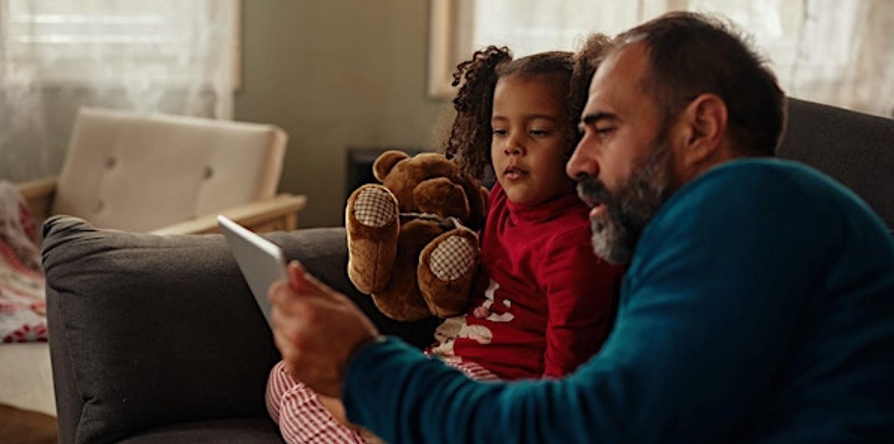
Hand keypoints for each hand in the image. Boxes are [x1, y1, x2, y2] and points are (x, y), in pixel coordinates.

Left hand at [269, 261, 379, 397]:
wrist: (370, 372)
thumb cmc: (360, 336)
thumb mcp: (340, 303)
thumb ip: (312, 286)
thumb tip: (293, 270)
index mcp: (309, 313)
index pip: (277, 291)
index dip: (285, 288)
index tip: (292, 290)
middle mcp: (296, 334)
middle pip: (276, 311)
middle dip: (289, 308)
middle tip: (311, 313)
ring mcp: (293, 354)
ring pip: (279, 332)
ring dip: (290, 329)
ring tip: (316, 332)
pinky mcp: (294, 370)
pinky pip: (285, 351)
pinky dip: (295, 347)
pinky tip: (314, 347)